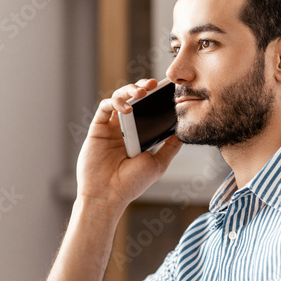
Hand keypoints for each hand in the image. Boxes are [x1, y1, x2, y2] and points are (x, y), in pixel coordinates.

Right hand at [76, 78, 182, 211]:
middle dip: (143, 88)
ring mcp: (110, 128)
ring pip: (119, 99)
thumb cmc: (131, 184)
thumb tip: (183, 131)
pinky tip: (126, 108)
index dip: (156, 99)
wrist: (108, 196)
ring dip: (129, 91)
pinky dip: (115, 102)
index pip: (148, 110)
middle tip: (153, 84)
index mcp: (139, 136)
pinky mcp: (97, 129)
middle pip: (134, 100)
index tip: (167, 91)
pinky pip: (105, 108)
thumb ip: (170, 147)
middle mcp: (124, 129)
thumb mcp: (158, 164)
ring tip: (141, 92)